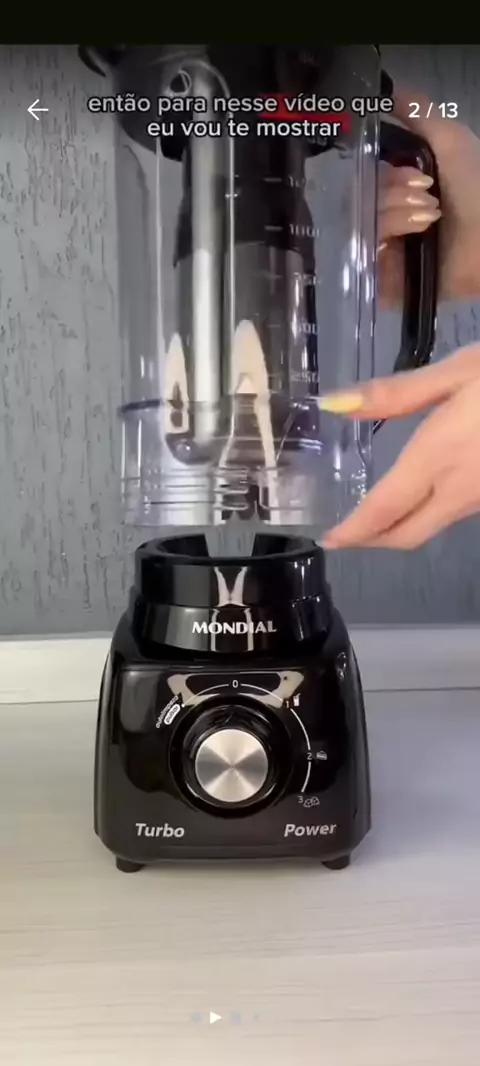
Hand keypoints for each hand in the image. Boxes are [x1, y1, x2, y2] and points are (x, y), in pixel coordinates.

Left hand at [320, 344, 479, 548]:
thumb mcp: (457, 370)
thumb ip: (395, 394)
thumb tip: (332, 404)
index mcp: (440, 455)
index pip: (384, 510)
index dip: (354, 532)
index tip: (329, 539)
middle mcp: (462, 489)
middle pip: (409, 534)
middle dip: (375, 539)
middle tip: (349, 533)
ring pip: (435, 526)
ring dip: (403, 526)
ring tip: (377, 511)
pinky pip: (459, 512)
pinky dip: (432, 511)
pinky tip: (426, 489)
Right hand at [378, 90, 479, 302]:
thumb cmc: (476, 188)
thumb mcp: (449, 140)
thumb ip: (419, 113)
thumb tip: (392, 89)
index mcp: (401, 191)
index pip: (368, 179)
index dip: (384, 173)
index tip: (415, 173)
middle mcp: (389, 220)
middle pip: (362, 201)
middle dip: (391, 192)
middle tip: (426, 194)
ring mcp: (387, 253)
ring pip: (364, 225)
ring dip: (396, 214)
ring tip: (431, 217)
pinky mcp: (385, 282)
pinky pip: (367, 256)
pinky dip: (390, 239)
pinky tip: (415, 237)